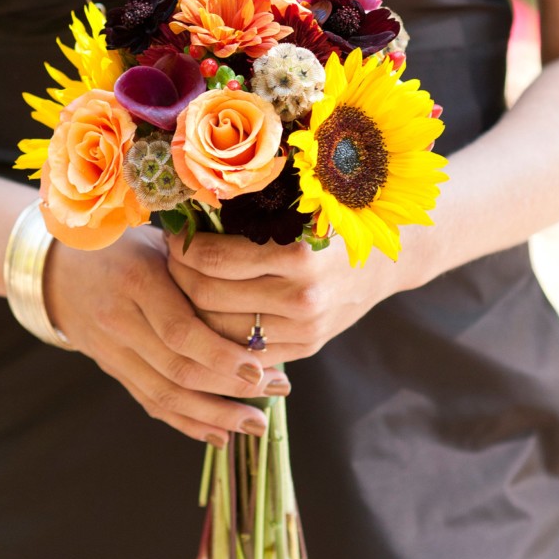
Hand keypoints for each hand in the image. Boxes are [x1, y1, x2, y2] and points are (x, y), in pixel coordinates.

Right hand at [43, 225, 291, 444]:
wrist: (59, 266)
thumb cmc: (124, 244)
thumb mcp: (158, 241)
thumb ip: (198, 265)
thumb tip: (259, 287)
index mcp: (137, 281)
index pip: (180, 330)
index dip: (221, 355)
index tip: (262, 366)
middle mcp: (120, 321)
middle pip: (178, 369)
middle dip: (231, 388)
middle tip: (278, 389)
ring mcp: (112, 351)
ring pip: (166, 395)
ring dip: (215, 415)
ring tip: (257, 424)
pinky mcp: (112, 369)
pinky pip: (150, 402)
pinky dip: (187, 423)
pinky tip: (220, 434)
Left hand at [166, 230, 425, 365]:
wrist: (390, 259)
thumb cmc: (337, 221)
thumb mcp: (301, 208)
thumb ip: (252, 213)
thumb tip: (187, 209)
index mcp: (298, 255)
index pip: (213, 260)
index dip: (182, 248)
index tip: (171, 235)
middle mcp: (302, 297)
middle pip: (208, 296)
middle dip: (177, 277)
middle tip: (167, 260)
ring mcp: (304, 329)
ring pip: (218, 329)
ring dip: (191, 308)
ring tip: (181, 284)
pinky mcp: (304, 349)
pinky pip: (243, 350)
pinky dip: (217, 334)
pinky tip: (205, 312)